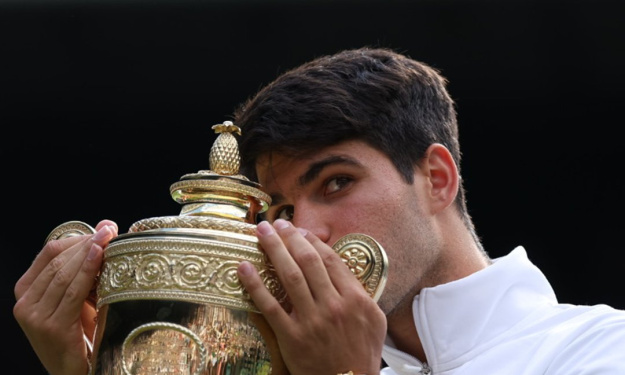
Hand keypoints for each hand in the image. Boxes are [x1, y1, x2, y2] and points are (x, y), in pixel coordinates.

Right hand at [14, 220, 117, 374]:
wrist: (76, 371)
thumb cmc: (81, 332)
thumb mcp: (79, 296)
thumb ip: (86, 265)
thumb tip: (106, 224)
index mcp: (26, 290)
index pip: (49, 253)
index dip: (77, 238)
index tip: (103, 229)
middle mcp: (24, 303)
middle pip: (57, 261)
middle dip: (87, 243)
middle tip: (110, 231)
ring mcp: (34, 316)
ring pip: (64, 274)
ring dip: (90, 253)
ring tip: (109, 239)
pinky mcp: (51, 327)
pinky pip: (73, 292)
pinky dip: (87, 271)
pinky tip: (100, 256)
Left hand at [238, 219, 386, 374]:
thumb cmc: (362, 355)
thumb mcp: (374, 321)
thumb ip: (360, 293)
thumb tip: (343, 269)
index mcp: (356, 299)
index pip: (330, 260)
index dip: (312, 242)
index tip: (300, 231)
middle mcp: (334, 306)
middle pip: (308, 262)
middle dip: (290, 238)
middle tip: (277, 224)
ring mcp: (312, 322)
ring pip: (290, 277)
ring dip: (274, 251)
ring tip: (261, 233)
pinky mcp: (292, 338)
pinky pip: (270, 307)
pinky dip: (255, 286)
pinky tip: (244, 269)